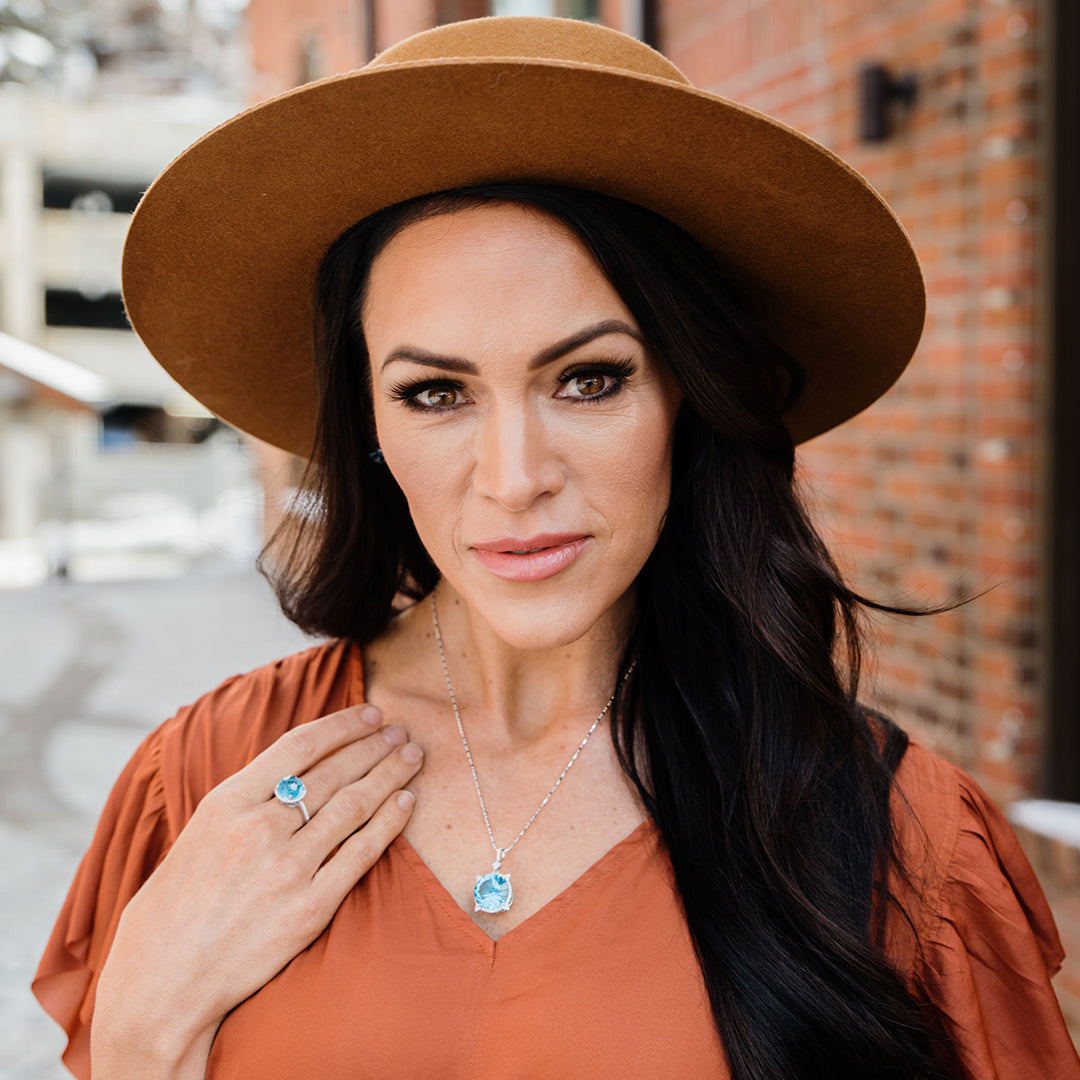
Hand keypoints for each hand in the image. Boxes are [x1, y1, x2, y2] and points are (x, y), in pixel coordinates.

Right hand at [90, 704, 421, 1078]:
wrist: (162, 980)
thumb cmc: (177, 903)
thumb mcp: (202, 831)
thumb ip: (248, 798)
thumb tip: (297, 765)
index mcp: (228, 802)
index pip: (300, 746)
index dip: (343, 725)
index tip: (371, 714)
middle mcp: (259, 829)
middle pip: (335, 772)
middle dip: (375, 746)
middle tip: (402, 731)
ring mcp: (287, 869)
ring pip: (354, 806)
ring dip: (391, 775)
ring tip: (412, 758)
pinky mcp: (309, 909)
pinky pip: (361, 854)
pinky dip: (389, 822)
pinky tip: (406, 803)